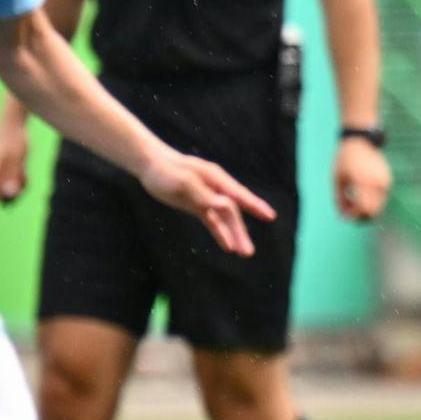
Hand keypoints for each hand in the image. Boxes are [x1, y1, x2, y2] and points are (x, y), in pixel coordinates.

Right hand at [0, 107, 29, 204]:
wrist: (13, 124)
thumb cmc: (15, 140)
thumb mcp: (18, 159)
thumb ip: (13, 176)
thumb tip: (10, 194)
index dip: (13, 196)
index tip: (23, 183)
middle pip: (5, 193)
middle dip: (17, 189)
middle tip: (24, 173)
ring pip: (9, 186)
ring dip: (20, 182)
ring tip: (23, 168)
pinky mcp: (3, 166)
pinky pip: (11, 178)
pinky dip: (20, 177)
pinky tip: (23, 169)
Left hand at [137, 148, 276, 256]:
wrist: (150, 165)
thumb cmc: (167, 170)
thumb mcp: (184, 183)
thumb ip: (205, 195)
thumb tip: (226, 206)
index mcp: (216, 179)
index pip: (239, 195)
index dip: (255, 206)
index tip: (270, 216)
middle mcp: (216, 189)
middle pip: (233, 213)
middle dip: (241, 232)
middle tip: (248, 252)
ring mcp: (208, 198)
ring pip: (224, 219)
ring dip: (234, 235)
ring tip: (244, 253)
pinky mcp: (198, 206)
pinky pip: (213, 222)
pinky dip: (220, 233)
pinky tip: (227, 246)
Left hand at [334, 137, 392, 222]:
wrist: (360, 141)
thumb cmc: (344, 161)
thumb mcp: (337, 180)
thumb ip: (339, 199)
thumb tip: (344, 217)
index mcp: (361, 181)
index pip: (362, 208)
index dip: (353, 216)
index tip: (344, 214)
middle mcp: (375, 182)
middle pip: (373, 211)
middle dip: (362, 216)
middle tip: (350, 212)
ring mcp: (383, 181)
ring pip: (379, 206)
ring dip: (367, 208)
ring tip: (354, 199)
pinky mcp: (387, 180)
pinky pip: (381, 198)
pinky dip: (372, 200)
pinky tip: (362, 191)